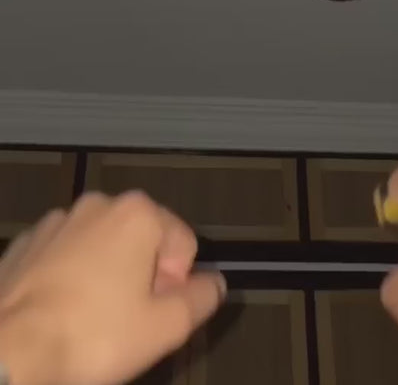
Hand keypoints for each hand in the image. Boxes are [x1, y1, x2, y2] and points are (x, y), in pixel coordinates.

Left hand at [0, 191, 225, 384]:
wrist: (5, 356)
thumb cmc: (95, 336)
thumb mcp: (167, 326)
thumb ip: (203, 298)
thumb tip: (216, 283)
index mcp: (138, 213)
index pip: (183, 244)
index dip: (176, 282)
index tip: (152, 311)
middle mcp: (100, 203)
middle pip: (144, 240)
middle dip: (144, 274)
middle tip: (126, 316)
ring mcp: (58, 219)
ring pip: (105, 245)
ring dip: (109, 273)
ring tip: (90, 316)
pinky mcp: (25, 240)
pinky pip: (67, 253)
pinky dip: (72, 274)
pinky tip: (60, 309)